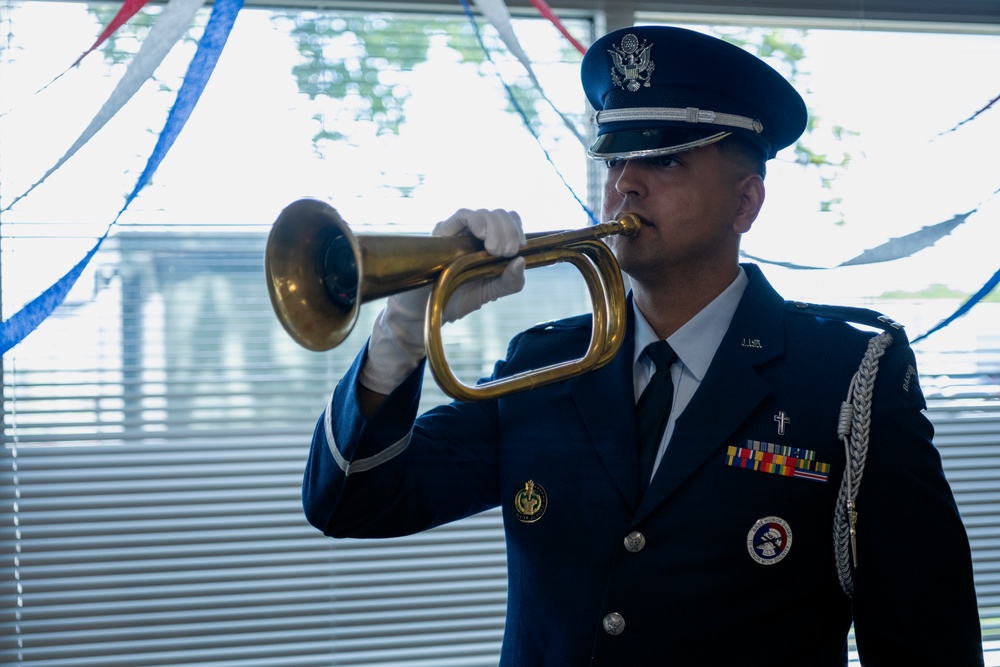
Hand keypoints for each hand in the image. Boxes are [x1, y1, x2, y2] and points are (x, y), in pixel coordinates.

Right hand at [360, 209, 525, 394]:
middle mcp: (473, 233)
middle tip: (506, 252)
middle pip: (498, 214)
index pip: (508, 221)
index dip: (517, 229)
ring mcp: (457, 231)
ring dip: (496, 228)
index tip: (518, 248)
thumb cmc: (455, 300)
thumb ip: (510, 281)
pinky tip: (482, 235)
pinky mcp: (442, 232)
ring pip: (483, 213)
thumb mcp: (490, 292)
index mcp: (488, 243)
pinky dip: (476, 221)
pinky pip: (462, 216)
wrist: (425, 312)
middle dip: (509, 230)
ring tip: (496, 250)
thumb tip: (521, 261)